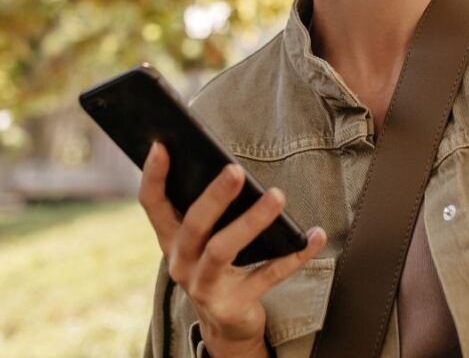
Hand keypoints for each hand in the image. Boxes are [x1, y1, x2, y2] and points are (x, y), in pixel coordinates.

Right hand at [138, 141, 326, 356]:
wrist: (225, 324)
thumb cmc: (217, 264)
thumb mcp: (203, 239)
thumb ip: (209, 208)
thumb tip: (232, 167)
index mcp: (170, 238)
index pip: (152, 203)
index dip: (154, 174)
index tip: (162, 144)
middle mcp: (181, 262)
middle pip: (194, 224)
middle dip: (214, 196)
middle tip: (235, 170)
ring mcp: (204, 286)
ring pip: (223, 250)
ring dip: (252, 221)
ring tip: (277, 196)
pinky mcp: (232, 305)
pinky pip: (267, 276)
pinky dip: (294, 255)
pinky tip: (315, 236)